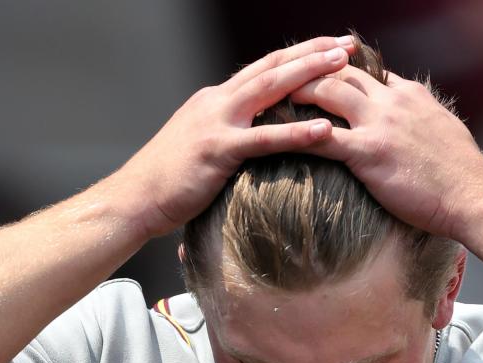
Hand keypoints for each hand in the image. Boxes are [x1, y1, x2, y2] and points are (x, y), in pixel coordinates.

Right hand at [108, 36, 356, 239]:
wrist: (134, 199)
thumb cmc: (169, 182)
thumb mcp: (201, 146)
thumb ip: (228, 135)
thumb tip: (253, 138)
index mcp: (216, 99)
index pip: (264, 67)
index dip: (298, 55)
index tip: (329, 47)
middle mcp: (217, 101)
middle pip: (272, 66)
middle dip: (312, 53)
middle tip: (347, 44)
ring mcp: (216, 122)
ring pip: (271, 88)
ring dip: (310, 74)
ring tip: (345, 67)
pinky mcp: (217, 150)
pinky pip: (264, 139)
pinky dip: (296, 133)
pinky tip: (325, 132)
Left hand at [291, 65, 482, 241]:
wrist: (474, 195)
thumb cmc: (462, 175)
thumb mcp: (443, 132)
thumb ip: (423, 119)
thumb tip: (416, 120)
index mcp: (410, 94)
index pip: (367, 71)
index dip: (338, 71)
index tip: (317, 77)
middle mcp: (392, 100)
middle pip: (341, 72)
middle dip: (309, 73)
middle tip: (283, 83)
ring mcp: (380, 124)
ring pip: (327, 92)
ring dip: (297, 93)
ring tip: (271, 103)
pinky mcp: (369, 152)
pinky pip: (322, 137)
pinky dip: (294, 134)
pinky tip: (274, 140)